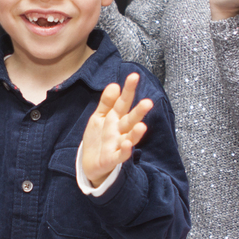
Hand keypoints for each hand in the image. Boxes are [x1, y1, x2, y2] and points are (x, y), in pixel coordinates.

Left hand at [80, 73, 153, 187]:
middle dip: (138, 112)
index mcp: (115, 118)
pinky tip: (128, 144)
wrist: (90, 162)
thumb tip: (114, 85)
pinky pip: (120, 155)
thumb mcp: (99, 117)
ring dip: (136, 132)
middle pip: (130, 119)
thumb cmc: (98, 137)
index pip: (123, 102)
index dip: (128, 90)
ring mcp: (118, 144)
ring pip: (129, 137)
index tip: (134, 76)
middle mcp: (120, 130)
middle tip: (148, 102)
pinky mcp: (113, 158)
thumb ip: (107, 102)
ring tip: (142, 126)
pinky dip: (125, 150)